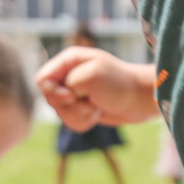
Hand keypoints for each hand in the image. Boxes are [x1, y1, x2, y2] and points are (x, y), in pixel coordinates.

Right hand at [36, 46, 159, 129]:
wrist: (141, 99)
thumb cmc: (119, 84)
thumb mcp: (90, 75)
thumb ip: (65, 82)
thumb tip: (57, 98)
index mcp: (69, 61)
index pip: (42, 79)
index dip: (54, 92)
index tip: (73, 94)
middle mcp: (69, 75)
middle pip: (49, 99)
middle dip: (69, 106)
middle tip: (89, 100)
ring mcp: (75, 92)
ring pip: (60, 113)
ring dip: (78, 115)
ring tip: (96, 107)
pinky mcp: (81, 108)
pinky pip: (70, 122)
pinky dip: (83, 122)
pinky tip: (97, 114)